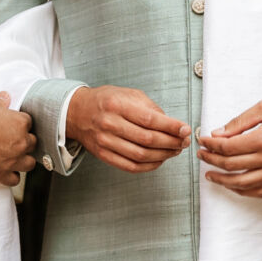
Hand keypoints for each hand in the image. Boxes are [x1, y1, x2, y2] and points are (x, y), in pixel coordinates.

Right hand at [0, 93, 36, 185]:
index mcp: (19, 123)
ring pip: (29, 163)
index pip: (28, 122)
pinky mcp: (1, 174)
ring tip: (13, 156)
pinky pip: (15, 179)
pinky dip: (11, 176)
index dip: (19, 123)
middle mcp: (20, 142)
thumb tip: (5, 97)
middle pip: (32, 143)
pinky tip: (5, 170)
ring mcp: (13, 160)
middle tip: (11, 139)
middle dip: (23, 141)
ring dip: (23, 159)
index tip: (11, 124)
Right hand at [65, 85, 190, 172]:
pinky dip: (149, 166)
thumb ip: (150, 107)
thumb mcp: (127, 94)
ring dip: (163, 155)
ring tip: (175, 151)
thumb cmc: (105, 101)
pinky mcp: (103, 155)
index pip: (150, 119)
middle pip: (147, 139)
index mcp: (117, 105)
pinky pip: (130, 166)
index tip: (185, 130)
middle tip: (184, 142)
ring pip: (141, 155)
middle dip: (171, 142)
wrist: (76, 112)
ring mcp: (105, 142)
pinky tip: (159, 160)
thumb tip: (171, 125)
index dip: (171, 127)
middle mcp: (109, 124)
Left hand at [197, 96, 261, 197]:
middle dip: (212, 160)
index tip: (203, 141)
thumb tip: (219, 133)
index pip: (228, 147)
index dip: (211, 144)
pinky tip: (234, 186)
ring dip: (223, 181)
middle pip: (232, 165)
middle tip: (202, 155)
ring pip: (243, 183)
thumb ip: (240, 122)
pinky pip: (260, 191)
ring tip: (211, 175)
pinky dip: (244, 191)